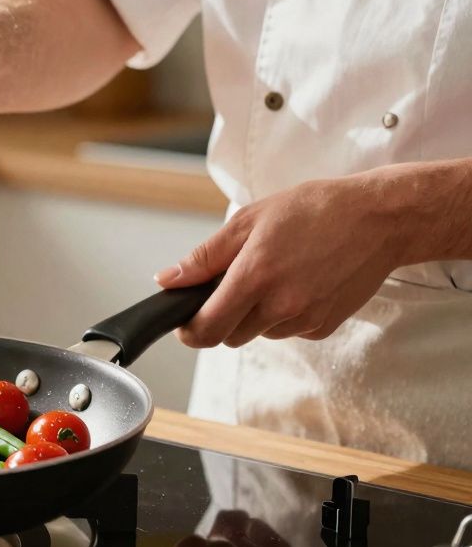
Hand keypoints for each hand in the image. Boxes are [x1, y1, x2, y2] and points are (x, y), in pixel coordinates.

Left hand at [156, 174, 408, 346]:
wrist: (379, 219)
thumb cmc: (314, 210)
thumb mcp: (249, 220)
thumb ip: (204, 257)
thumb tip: (168, 280)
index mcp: (255, 277)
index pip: (206, 329)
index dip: (189, 330)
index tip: (184, 321)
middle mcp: (280, 305)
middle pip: (229, 336)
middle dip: (222, 317)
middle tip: (234, 283)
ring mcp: (305, 320)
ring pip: (259, 334)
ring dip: (254, 315)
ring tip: (274, 274)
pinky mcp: (324, 326)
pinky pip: (288, 331)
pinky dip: (283, 315)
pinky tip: (298, 283)